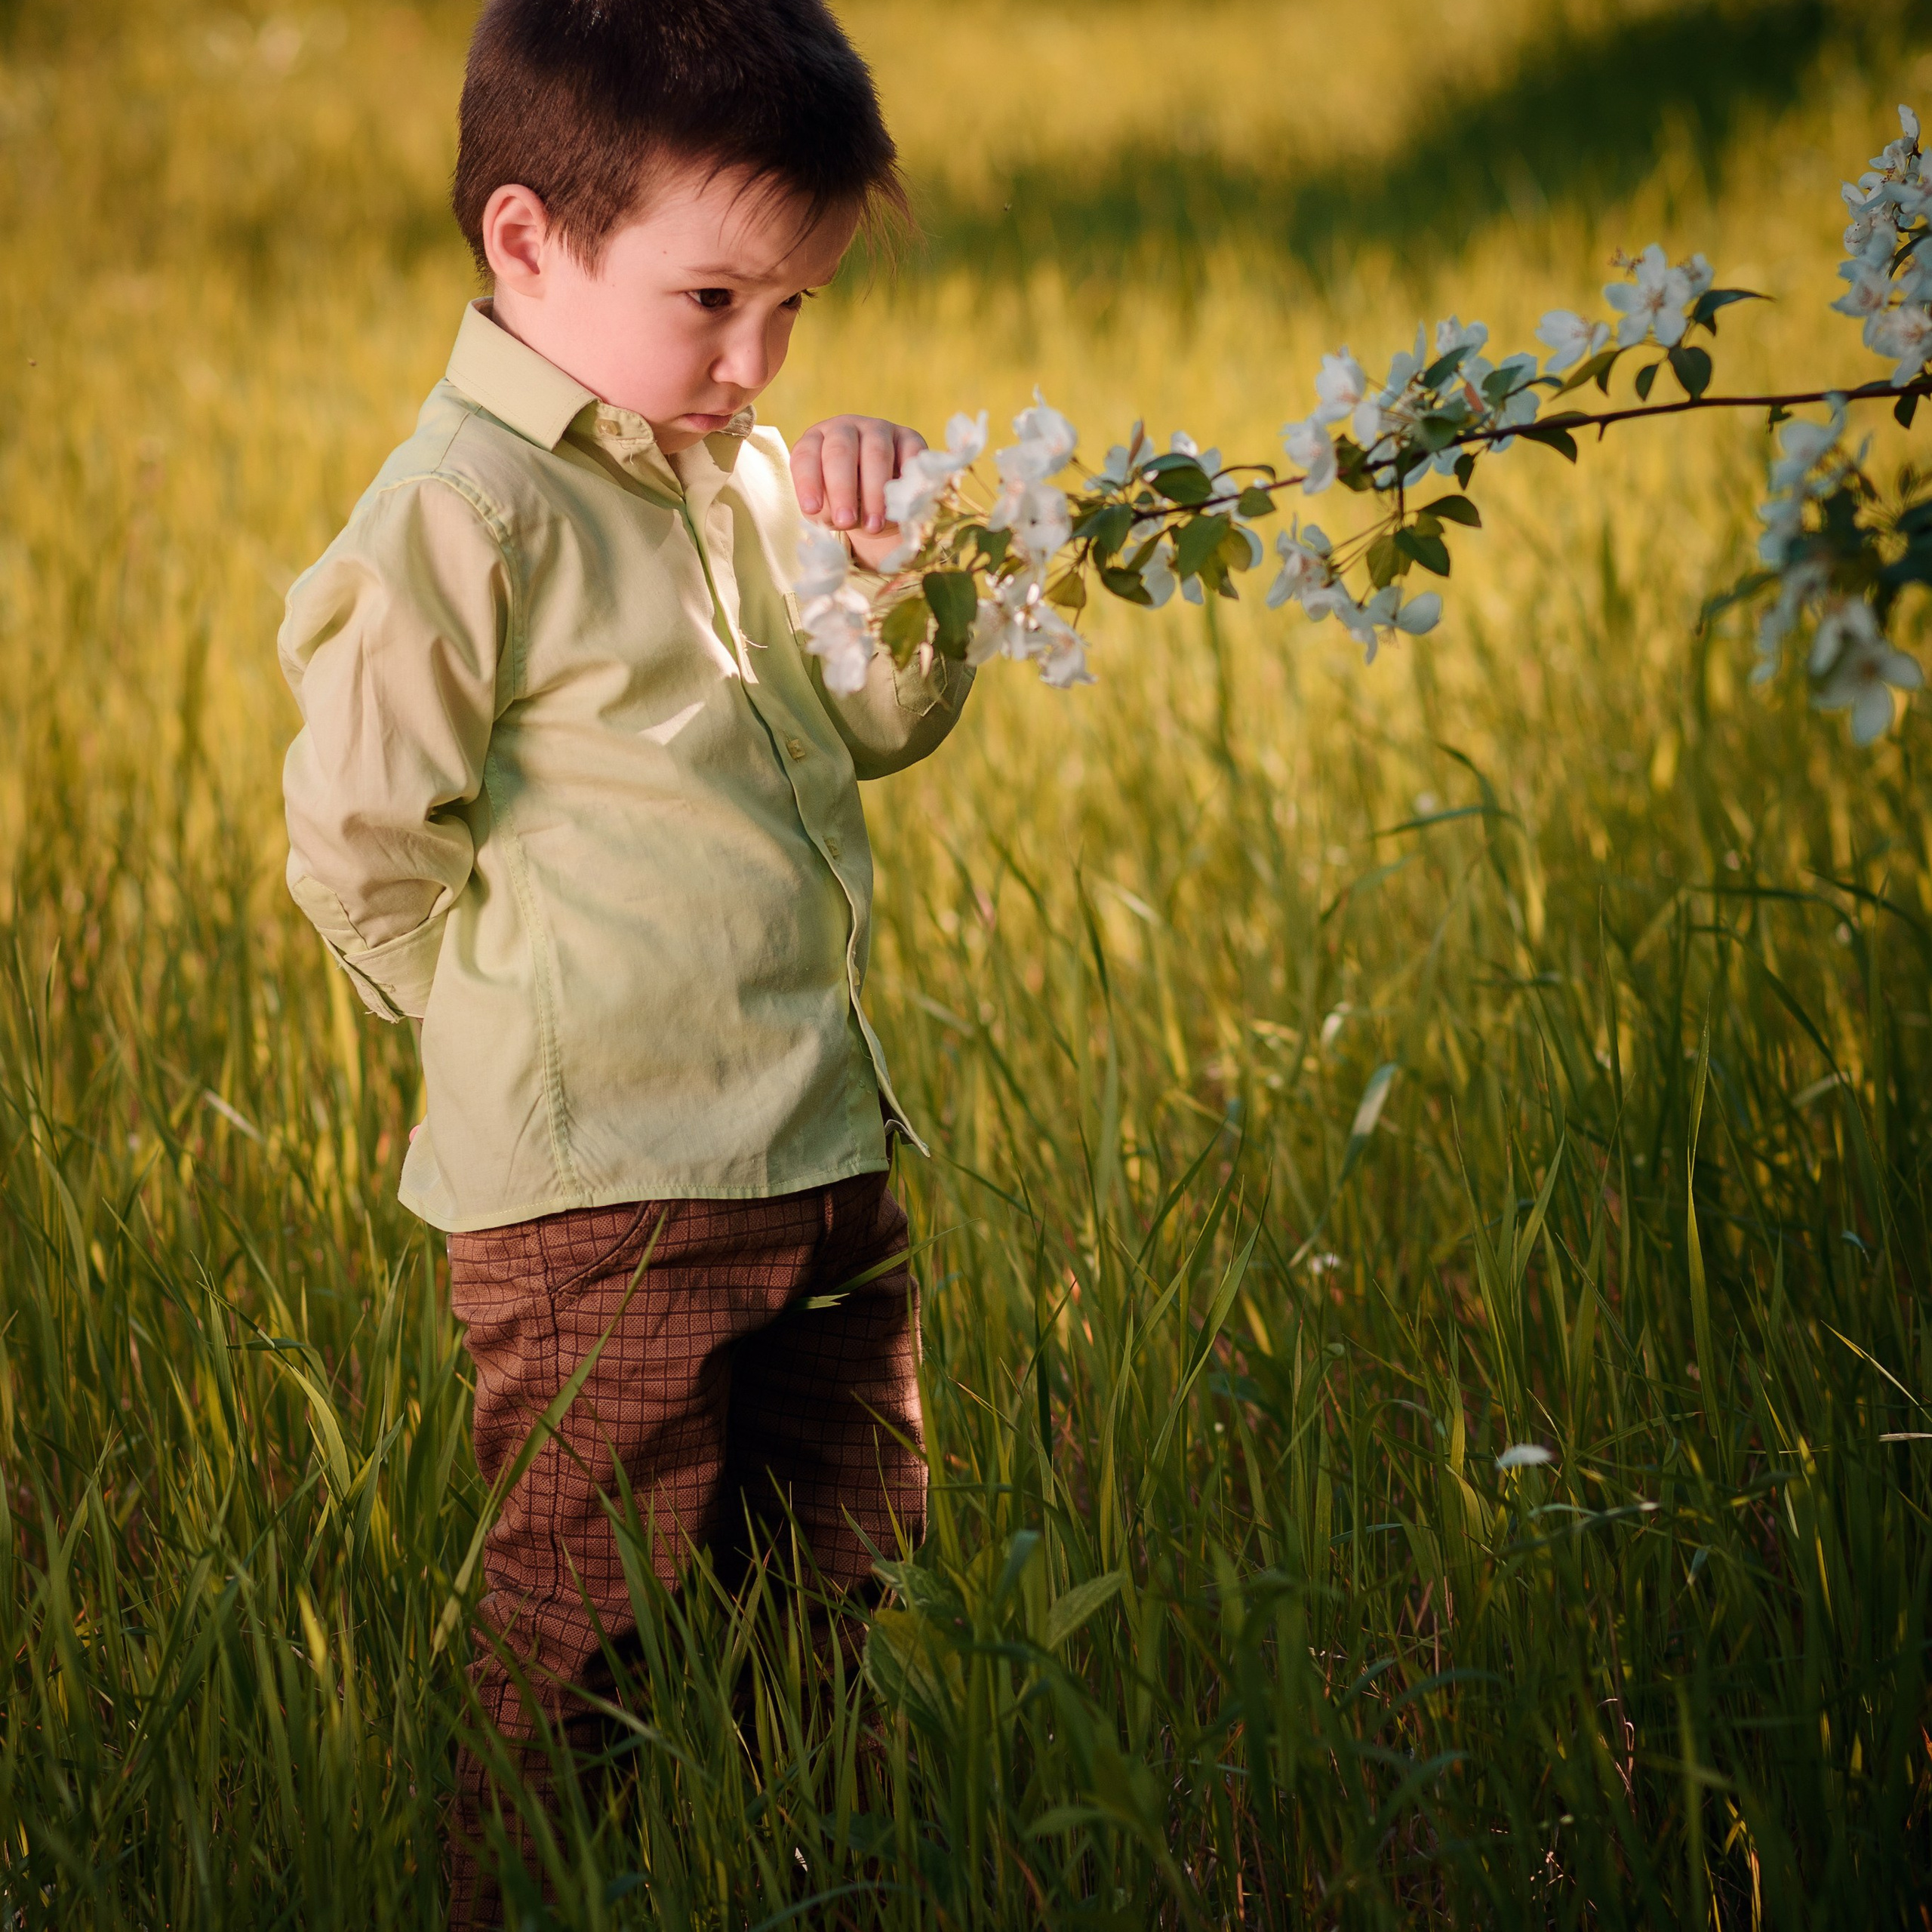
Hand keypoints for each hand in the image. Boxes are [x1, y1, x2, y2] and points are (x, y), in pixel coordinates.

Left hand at [791, 414, 926, 569]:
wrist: (879, 499)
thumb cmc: (844, 503)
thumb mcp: (828, 508)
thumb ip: (827, 511)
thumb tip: (843, 518)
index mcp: (816, 441)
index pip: (806, 456)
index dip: (808, 482)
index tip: (812, 509)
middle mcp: (845, 428)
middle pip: (840, 451)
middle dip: (842, 489)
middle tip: (846, 521)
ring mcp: (878, 429)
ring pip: (876, 453)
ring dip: (875, 493)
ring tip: (874, 525)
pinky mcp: (908, 437)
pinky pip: (910, 453)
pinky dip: (907, 479)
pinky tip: (904, 504)